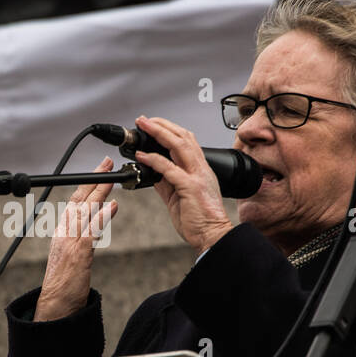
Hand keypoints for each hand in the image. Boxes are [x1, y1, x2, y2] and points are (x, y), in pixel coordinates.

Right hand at [34, 157, 119, 320]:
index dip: (87, 184)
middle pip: (80, 200)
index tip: (99, 170)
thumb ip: (83, 234)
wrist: (55, 304)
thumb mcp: (72, 253)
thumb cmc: (65, 282)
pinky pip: (91, 232)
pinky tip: (112, 207)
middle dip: (94, 180)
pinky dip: (101, 218)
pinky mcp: (78, 255)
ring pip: (85, 212)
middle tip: (107, 163)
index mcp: (62, 231)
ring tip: (111, 179)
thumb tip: (97, 218)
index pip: (75, 201)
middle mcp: (64, 233)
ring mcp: (70, 243)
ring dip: (99, 193)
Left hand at [133, 115, 233, 256]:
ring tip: (143, 126)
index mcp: (200, 170)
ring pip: (179, 146)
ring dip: (159, 133)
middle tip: (144, 120)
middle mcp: (200, 169)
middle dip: (162, 125)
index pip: (186, 141)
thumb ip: (167, 183)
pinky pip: (170, 169)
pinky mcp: (190, 188)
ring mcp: (197, 177)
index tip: (153, 125)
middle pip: (183, 137)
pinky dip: (155, 160)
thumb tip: (152, 172)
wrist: (213, 236)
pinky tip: (143, 156)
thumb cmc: (200, 220)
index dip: (169, 130)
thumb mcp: (180, 197)